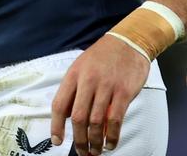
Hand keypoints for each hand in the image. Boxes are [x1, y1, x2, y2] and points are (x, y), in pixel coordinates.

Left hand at [50, 35, 150, 154]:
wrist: (129, 41)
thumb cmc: (103, 56)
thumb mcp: (81, 66)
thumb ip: (73, 90)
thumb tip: (66, 117)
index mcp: (74, 75)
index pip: (59, 105)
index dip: (56, 126)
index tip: (57, 141)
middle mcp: (88, 80)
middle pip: (78, 118)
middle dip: (79, 140)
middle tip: (81, 151)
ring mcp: (107, 86)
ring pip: (96, 122)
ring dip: (95, 142)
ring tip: (95, 151)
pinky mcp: (124, 92)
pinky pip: (115, 120)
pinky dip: (112, 136)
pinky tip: (110, 143)